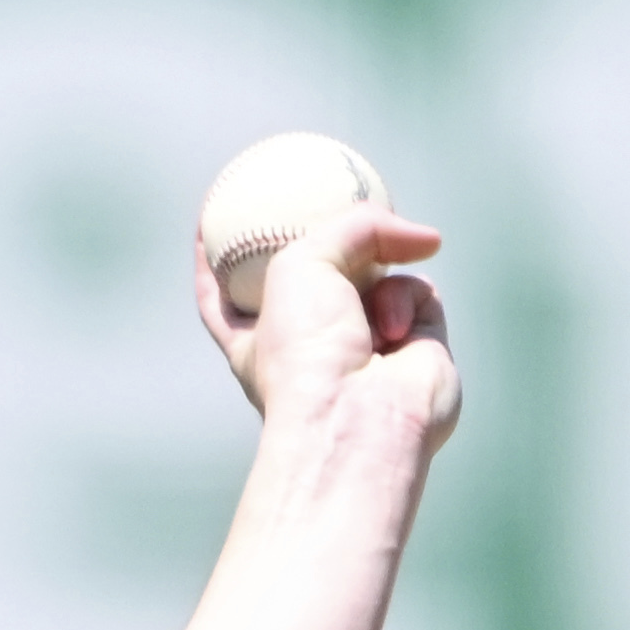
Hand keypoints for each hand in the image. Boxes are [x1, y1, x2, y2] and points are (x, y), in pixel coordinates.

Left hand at [201, 205, 459, 466]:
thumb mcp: (304, 262)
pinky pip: (420, 293)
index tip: (204, 227)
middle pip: (315, 277)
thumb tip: (426, 240)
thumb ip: (354, 227)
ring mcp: (366, 343)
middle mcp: (309, 343)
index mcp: (256, 338)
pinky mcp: (418, 344)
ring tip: (362, 319)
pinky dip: (408, 302)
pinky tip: (394, 333)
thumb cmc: (307, 351)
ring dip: (375, 279)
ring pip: (379, 272)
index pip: (223, 298)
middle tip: (337, 210)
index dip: (212, 263)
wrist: (360, 419)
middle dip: (324, 251)